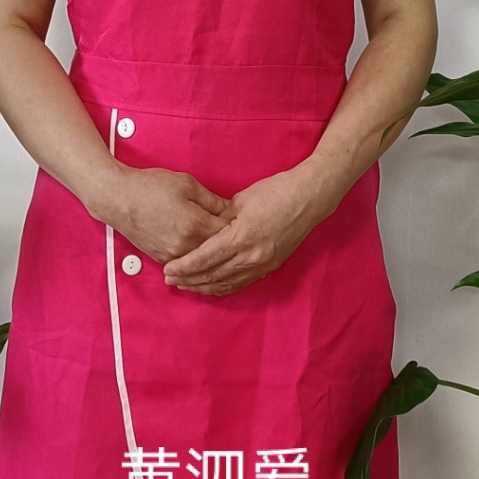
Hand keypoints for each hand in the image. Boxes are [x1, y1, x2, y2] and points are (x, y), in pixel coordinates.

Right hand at [113, 166, 233, 264]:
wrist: (118, 199)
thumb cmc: (151, 187)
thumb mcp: (186, 184)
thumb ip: (212, 200)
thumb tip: (231, 211)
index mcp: (195, 225)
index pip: (228, 233)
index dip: (238, 226)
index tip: (243, 221)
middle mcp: (186, 246)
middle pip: (217, 250)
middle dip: (228, 242)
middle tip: (237, 232)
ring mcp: (173, 256)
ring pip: (202, 260)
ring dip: (213, 252)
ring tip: (222, 243)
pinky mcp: (162, 259)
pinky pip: (187, 263)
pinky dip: (197, 258)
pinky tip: (202, 249)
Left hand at [163, 168, 324, 295]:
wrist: (309, 198)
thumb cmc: (275, 191)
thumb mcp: (241, 199)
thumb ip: (220, 217)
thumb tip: (203, 228)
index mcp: (241, 236)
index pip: (204, 258)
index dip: (184, 266)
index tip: (168, 269)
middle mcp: (251, 256)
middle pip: (212, 275)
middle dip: (188, 279)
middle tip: (170, 280)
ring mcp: (262, 264)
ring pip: (226, 283)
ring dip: (203, 287)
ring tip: (186, 286)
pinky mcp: (270, 266)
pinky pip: (241, 283)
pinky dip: (223, 287)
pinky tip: (211, 287)